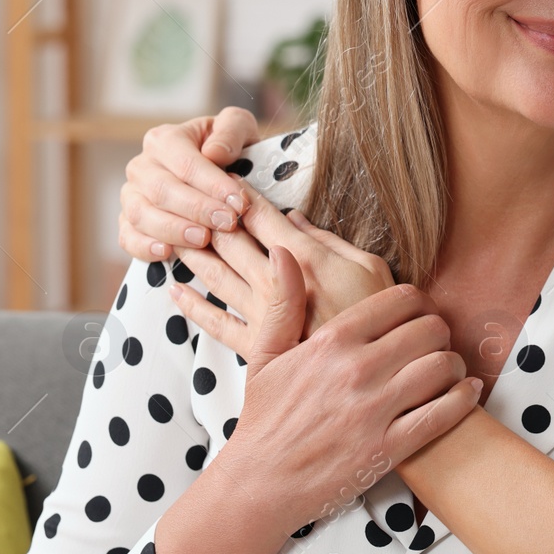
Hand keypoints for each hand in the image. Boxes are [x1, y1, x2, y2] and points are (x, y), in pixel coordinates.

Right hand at [118, 106, 260, 260]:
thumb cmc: (231, 148)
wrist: (223, 170)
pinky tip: (167, 253)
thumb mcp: (239, 127)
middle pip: (162, 190)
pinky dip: (143, 247)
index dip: (212, 185)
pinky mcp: (129, 222)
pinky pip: (128, 237)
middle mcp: (143, 166)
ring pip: (141, 214)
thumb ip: (232, 130)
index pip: (186, 163)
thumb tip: (214, 153)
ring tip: (203, 239)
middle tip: (227, 223)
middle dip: (197, 209)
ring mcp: (132, 195)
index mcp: (165, 139)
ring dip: (173, 229)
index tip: (239, 203)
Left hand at [168, 181, 394, 352]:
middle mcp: (274, 281)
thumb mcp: (372, 267)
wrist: (372, 374)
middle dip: (208, 217)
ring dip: (193, 252)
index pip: (262, 216)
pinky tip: (175, 291)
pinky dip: (191, 306)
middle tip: (188, 200)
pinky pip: (215, 324)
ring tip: (173, 234)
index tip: (225, 179)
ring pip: (216, 276)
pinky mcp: (256, 345)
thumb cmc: (380, 317)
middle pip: (231, 241)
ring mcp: (261, 314)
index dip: (241, 194)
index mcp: (305, 256)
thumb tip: (297, 219)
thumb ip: (331, 242)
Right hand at [217, 256, 480, 533]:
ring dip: (455, 365)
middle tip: (437, 342)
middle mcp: (357, 369)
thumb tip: (283, 253)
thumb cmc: (264, 419)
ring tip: (450, 369)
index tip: (419, 315)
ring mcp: (374, 410)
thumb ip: (281, 302)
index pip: (402, 300)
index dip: (420, 303)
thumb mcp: (265, 356)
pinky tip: (466, 393)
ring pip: (443, 366)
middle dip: (440, 332)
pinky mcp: (388, 448)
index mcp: (332, 341)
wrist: (258, 484)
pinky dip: (464, 399)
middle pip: (431, 329)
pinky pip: (444, 413)